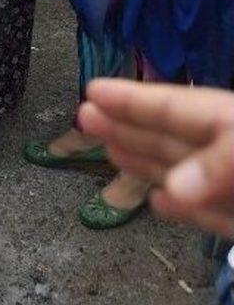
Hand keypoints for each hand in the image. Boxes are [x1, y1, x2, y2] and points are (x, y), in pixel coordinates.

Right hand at [79, 79, 233, 238]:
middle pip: (173, 137)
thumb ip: (219, 163)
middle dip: (127, 126)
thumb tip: (173, 190)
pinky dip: (180, 208)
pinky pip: (207, 214)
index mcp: (232, 123)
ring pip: (185, 173)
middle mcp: (228, 151)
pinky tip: (157, 202)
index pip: (174, 107)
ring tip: (109, 149)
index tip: (92, 91)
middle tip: (85, 116)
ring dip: (146, 162)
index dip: (133, 99)